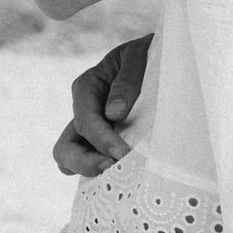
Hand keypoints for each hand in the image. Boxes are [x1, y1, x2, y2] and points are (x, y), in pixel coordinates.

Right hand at [52, 33, 152, 175]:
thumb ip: (127, 80)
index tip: (122, 153)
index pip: (86, 120)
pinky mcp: (106, 142)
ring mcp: (93, 130)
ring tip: (118, 177)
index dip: (102, 140)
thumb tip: (113, 114)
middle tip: (113, 168)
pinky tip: (124, 179)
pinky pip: (95, 163)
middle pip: (65, 147)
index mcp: (87, 87)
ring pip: (72, 160)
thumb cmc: (151, 53)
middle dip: (85, 162)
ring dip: (90, 171)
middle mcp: (85, 111)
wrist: (167, 55)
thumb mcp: (139, 56)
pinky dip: (102, 174)